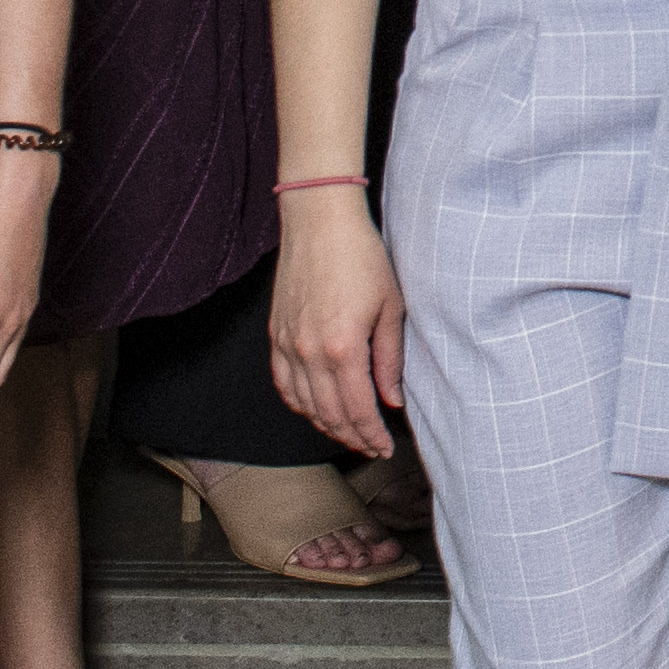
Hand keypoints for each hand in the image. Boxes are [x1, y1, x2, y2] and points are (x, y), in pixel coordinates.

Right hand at [268, 185, 407, 458]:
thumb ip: (390, 359)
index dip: (372, 434)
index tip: (384, 446)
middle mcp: (310, 352)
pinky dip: (299, 403)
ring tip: (348, 432)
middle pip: (329, 415)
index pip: (357, 410)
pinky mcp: (276, 334)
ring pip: (304, 404)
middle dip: (352, 437)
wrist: (319, 221)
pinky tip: (314, 409)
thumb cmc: (361, 257)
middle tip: (372, 447)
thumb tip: (392, 398)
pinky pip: (283, 383)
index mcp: (343, 348)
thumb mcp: (390, 307)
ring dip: (326, 425)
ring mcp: (288, 344)